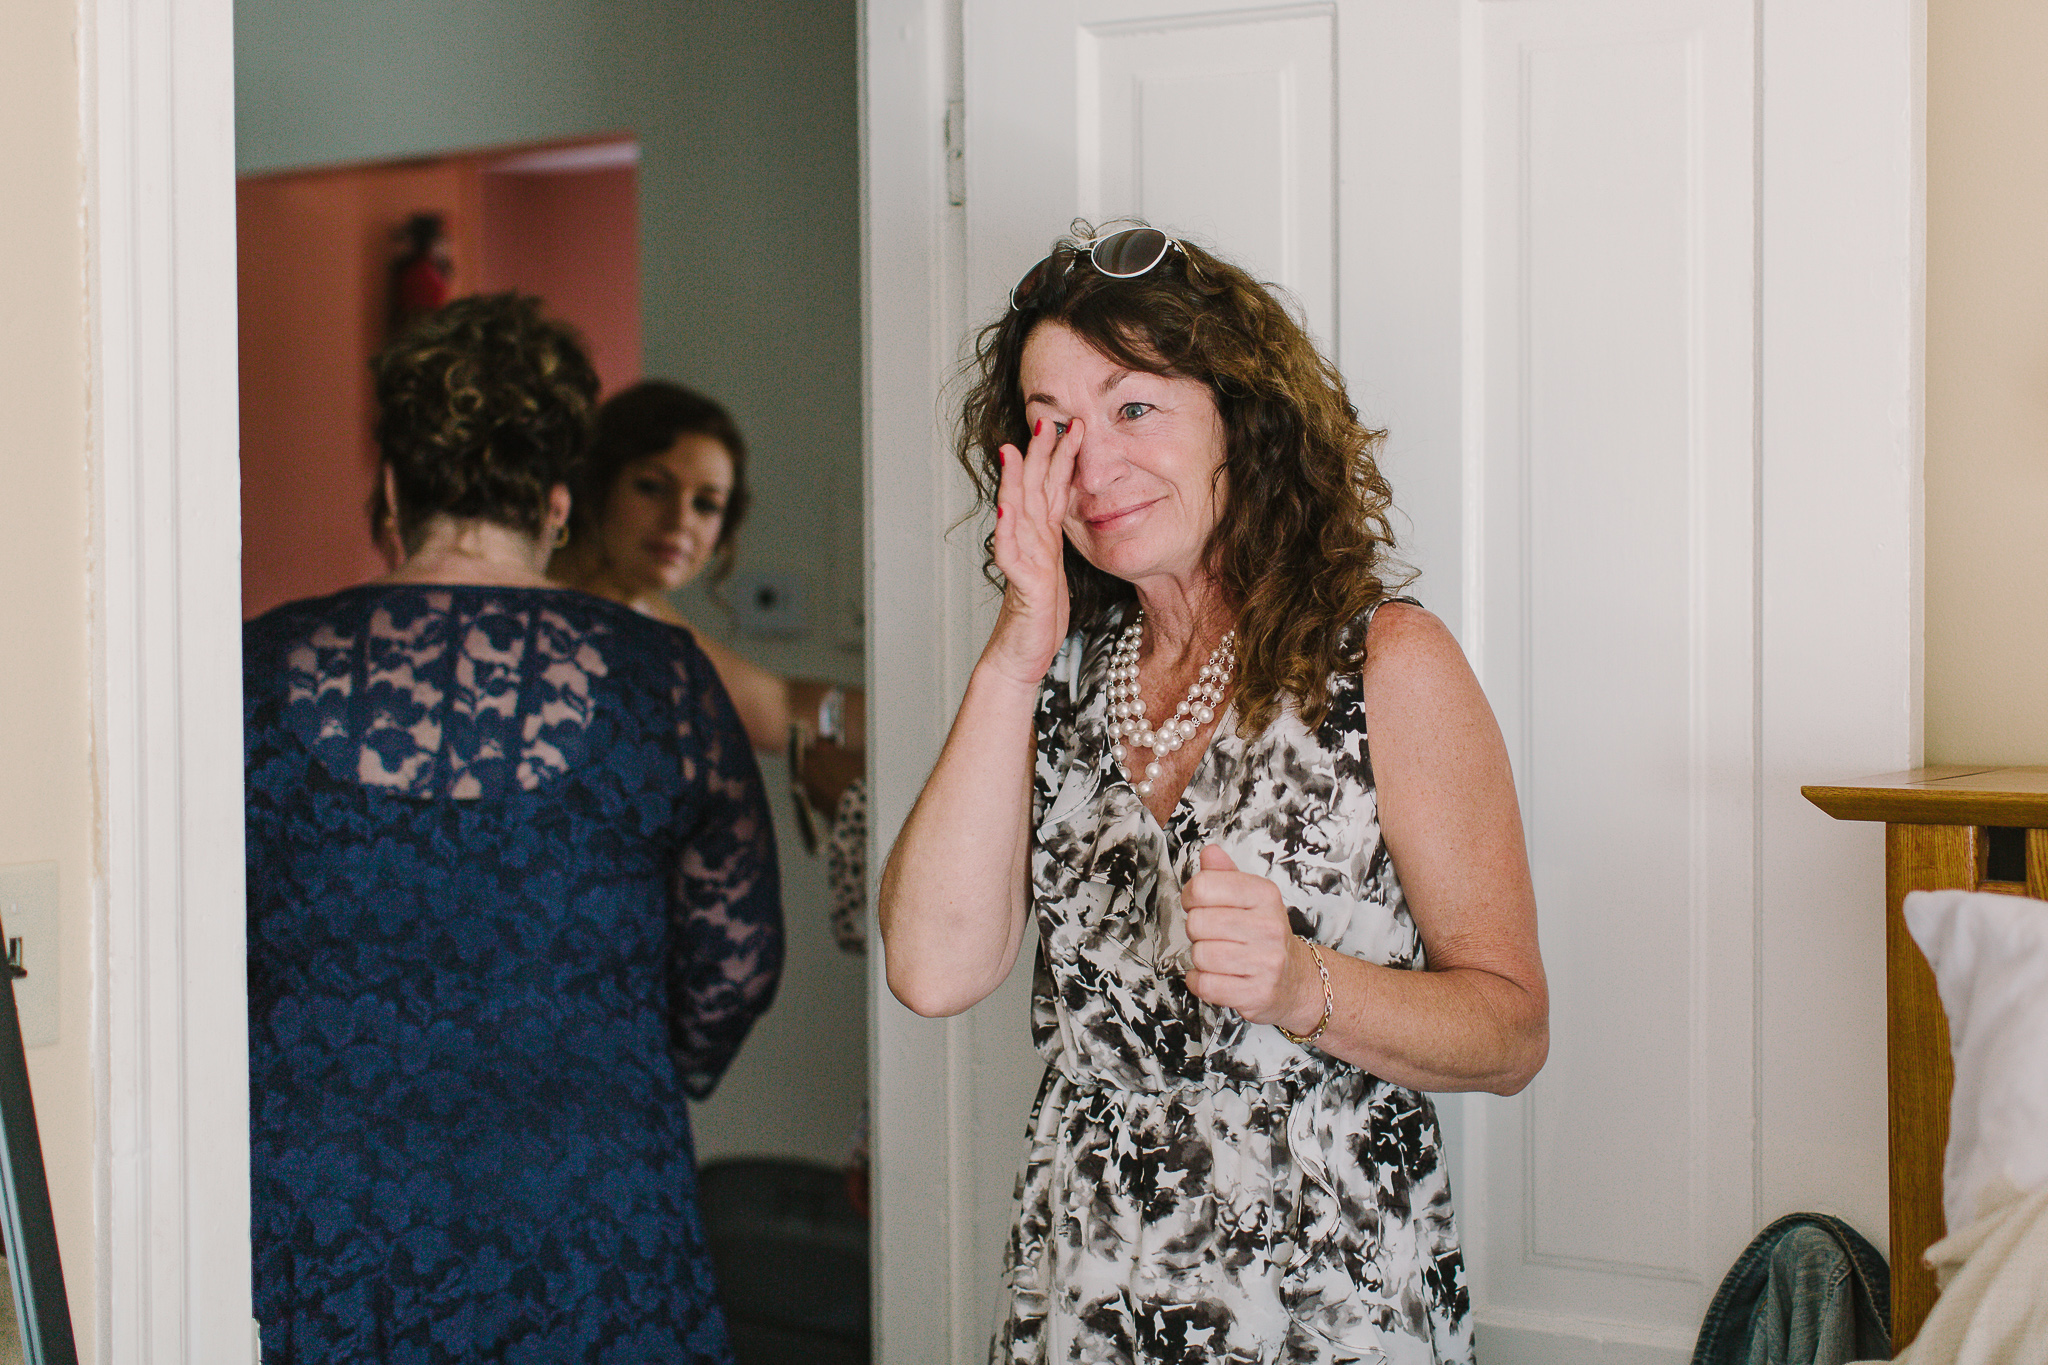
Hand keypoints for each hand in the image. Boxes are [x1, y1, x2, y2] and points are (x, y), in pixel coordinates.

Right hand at [984, 418, 1080, 687]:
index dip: (1059, 459)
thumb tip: (1060, 514)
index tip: (1071, 426)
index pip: (1050, 490)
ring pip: (1016, 514)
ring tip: (1015, 452)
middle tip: (1045, 421)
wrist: (1021, 657)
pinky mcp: (1022, 586)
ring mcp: (1022, 562)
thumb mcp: (1055, 572)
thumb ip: (1053, 542)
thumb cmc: (1039, 619)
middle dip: (1038, 457)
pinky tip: (1005, 507)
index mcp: (1043, 540)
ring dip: (1015, 481)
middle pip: (1030, 492)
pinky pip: (1011, 554)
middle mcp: (1029, 545)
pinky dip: (1007, 529)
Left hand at [1182, 845, 1322, 1032]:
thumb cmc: (1264, 934)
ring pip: (1200, 955)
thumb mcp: (1251, 898)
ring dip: (1200, 958)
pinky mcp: (1257, 994)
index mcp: (1265, 895)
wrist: (1296, 980)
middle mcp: (1270, 927)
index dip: (1191, 897)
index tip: (1199, 905)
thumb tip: (1209, 852)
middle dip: (1197, 931)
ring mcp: (1266, 963)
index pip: (1203, 886)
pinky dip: (1200, 981)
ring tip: (1219, 956)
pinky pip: (1205, 985)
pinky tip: (1215, 976)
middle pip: (1197, 923)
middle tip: (1213, 935)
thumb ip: (1226, 874)